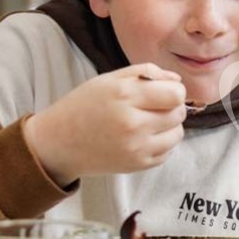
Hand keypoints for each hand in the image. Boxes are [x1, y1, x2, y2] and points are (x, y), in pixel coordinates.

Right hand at [24, 63, 186, 185]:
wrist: (59, 143)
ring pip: (177, 134)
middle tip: (152, 106)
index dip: (174, 91)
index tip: (162, 92)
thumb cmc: (84, 106)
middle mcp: (133, 123)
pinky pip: (167, 152)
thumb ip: (146, 73)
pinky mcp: (138, 165)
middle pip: (178, 113)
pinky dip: (161, 143)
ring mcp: (136, 147)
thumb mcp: (109, 79)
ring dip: (169, 126)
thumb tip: (178, 81)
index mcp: (125, 96)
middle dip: (171, 107)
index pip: (175, 94)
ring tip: (148, 122)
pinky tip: (143, 137)